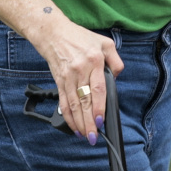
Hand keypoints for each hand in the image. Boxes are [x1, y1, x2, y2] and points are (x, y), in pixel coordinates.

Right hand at [35, 18, 122, 145]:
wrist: (53, 33)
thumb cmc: (80, 37)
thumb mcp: (104, 42)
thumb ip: (115, 60)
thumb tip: (117, 78)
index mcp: (94, 60)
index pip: (98, 89)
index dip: (99, 107)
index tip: (101, 121)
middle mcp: (80, 70)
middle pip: (85, 101)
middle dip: (89, 122)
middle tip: (93, 137)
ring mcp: (68, 77)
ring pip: (73, 105)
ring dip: (79, 123)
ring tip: (85, 136)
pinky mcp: (59, 81)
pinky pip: (64, 102)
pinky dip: (68, 117)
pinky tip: (73, 126)